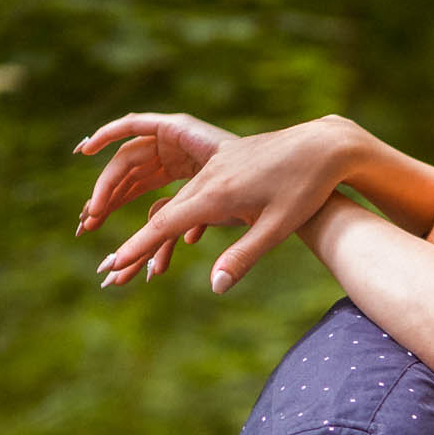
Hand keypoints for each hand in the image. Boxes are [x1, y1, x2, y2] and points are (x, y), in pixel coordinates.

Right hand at [75, 113, 357, 290]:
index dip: (137, 245)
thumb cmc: (305, 189)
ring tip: (137, 250)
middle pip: (159, 212)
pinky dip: (174, 211)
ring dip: (148, 224)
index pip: (164, 223)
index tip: (114, 263)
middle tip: (111, 269)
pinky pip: (189, 191)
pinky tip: (179, 238)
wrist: (322, 146)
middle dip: (134, 242)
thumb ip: (242, 257)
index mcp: (215, 193)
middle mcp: (208, 178)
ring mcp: (215, 169)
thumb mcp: (277, 228)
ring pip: (171, 199)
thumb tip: (216, 288)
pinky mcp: (226, 166)